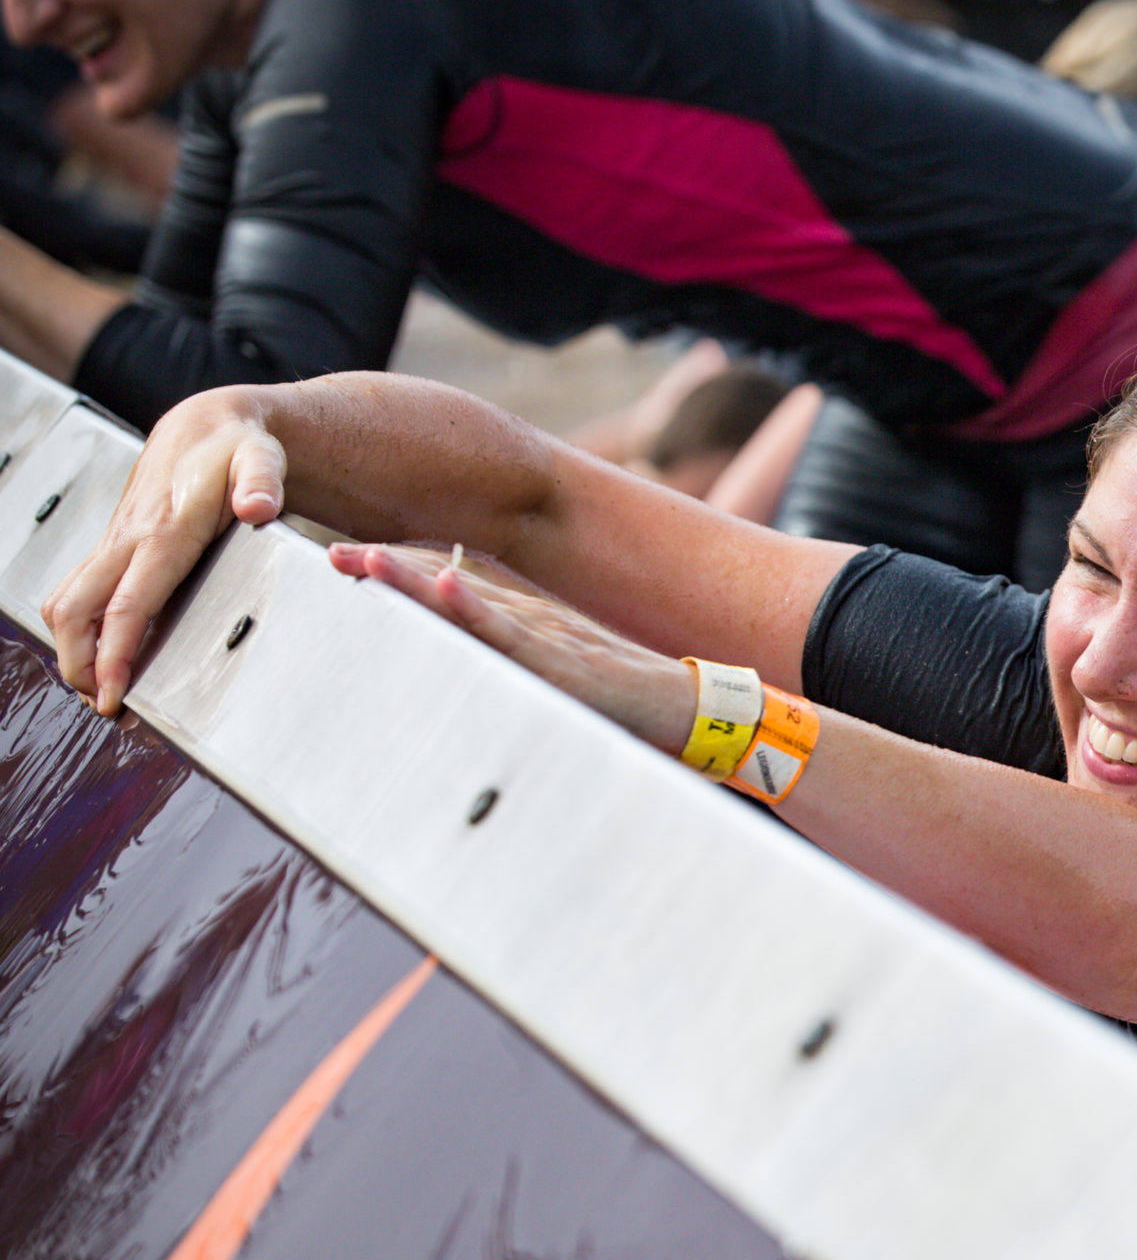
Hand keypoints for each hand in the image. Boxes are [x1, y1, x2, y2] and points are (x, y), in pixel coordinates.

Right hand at [45, 387, 286, 714]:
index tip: (114, 696)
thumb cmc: (237, 448)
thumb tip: (257, 506)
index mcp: (163, 530)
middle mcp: (128, 539)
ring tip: (101, 690)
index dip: (115, 653)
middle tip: (109, 705)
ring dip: (73, 650)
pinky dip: (80, 629)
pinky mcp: (112, 547)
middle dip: (81, 664)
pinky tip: (101, 655)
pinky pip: (79, 593)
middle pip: (78, 611)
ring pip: (67, 603)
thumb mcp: (262, 459)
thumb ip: (263, 483)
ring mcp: (114, 543)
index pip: (128, 603)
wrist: (206, 426)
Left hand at [326, 542, 696, 752]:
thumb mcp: (551, 672)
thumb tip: (457, 662)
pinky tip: (448, 585)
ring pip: (468, 600)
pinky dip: (478, 607)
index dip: (396, 566)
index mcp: (520, 616)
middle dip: (387, 566)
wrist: (681, 707)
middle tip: (331, 553)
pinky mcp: (562, 661)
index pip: (448, 581)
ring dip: (415, 577)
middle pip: (446, 581)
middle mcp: (526, 615)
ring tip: (369, 559)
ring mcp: (543, 635)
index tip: (344, 557)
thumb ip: (507, 659)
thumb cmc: (618, 698)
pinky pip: (513, 631)